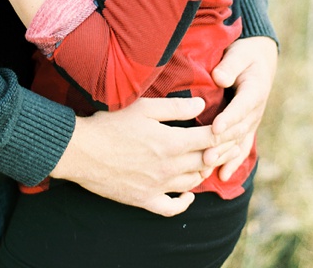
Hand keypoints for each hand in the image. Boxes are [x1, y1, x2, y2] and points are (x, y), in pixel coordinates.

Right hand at [51, 97, 219, 216]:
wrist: (82, 151)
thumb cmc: (110, 123)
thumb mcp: (143, 107)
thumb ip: (175, 107)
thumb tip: (201, 105)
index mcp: (171, 142)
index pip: (209, 139)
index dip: (224, 133)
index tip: (230, 127)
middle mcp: (169, 167)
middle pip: (206, 162)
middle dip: (220, 152)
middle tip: (228, 144)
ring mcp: (158, 186)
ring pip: (193, 183)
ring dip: (204, 172)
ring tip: (208, 161)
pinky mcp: (145, 199)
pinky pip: (172, 207)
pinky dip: (185, 202)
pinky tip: (188, 194)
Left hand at [205, 36, 277, 180]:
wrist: (260, 61)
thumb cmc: (245, 55)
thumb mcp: (239, 54)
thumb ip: (230, 65)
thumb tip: (219, 78)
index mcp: (254, 90)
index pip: (242, 107)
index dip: (229, 118)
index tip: (215, 127)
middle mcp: (254, 110)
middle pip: (238, 130)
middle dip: (222, 144)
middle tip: (206, 155)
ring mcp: (251, 122)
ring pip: (238, 142)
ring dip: (224, 156)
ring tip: (208, 166)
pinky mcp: (245, 128)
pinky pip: (240, 148)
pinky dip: (232, 162)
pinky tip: (221, 176)